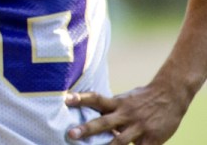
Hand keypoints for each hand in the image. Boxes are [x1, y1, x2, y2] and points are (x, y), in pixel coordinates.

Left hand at [65, 84, 184, 143]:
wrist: (170, 95)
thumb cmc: (143, 98)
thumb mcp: (125, 99)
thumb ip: (111, 108)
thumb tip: (92, 112)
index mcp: (117, 103)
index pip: (96, 98)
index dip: (81, 98)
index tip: (65, 99)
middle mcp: (126, 114)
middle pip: (104, 122)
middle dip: (87, 129)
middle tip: (71, 134)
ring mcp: (139, 127)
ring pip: (120, 141)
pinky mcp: (152, 139)